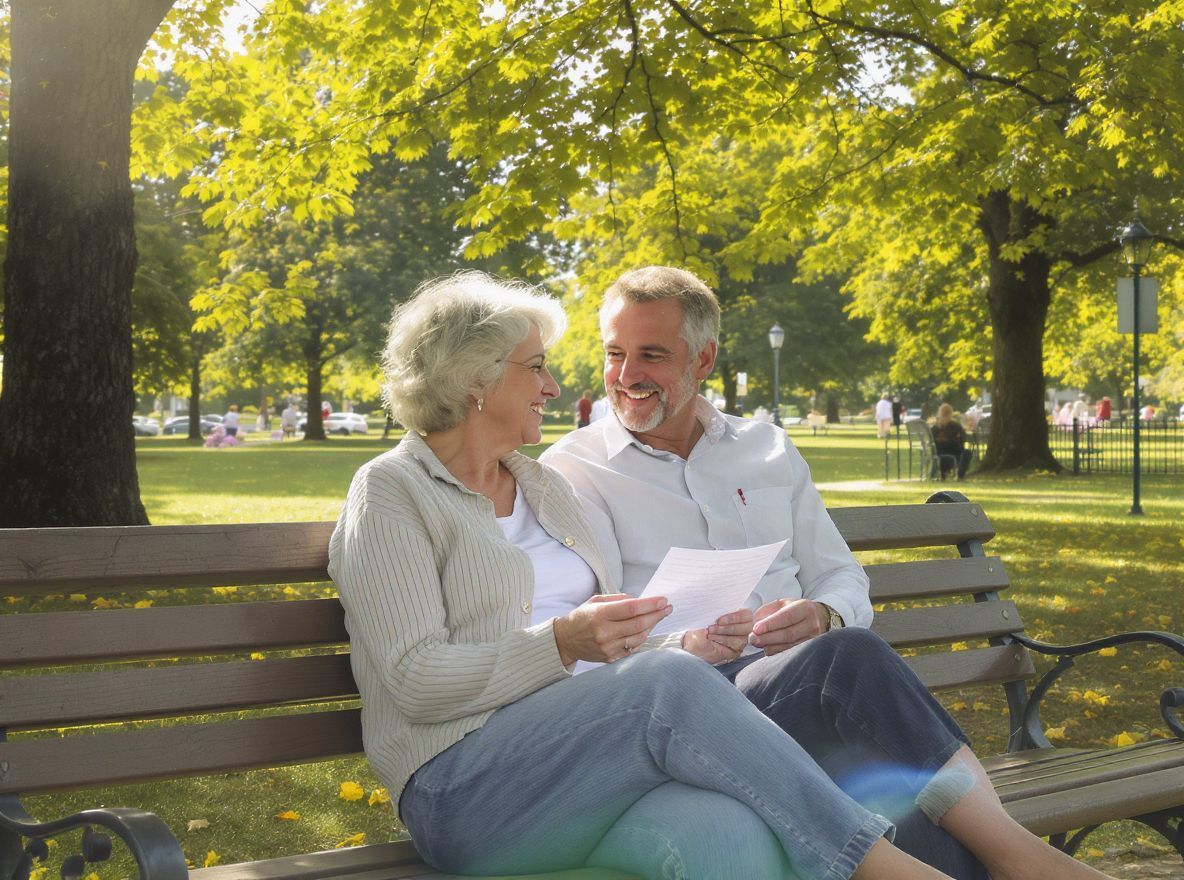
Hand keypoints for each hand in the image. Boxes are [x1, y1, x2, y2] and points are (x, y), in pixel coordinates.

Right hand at [554, 594, 671, 665]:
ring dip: (651, 626)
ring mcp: (608, 648)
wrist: (565, 641)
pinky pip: (633, 649)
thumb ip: (618, 599)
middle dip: (657, 615)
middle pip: (639, 624)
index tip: (663, 600)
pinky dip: (641, 638)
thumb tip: (639, 600)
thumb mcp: (595, 601)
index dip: (650, 604)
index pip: (632, 609)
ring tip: (657, 617)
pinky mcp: (610, 658)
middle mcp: (604, 632)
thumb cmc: (581, 618)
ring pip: (639, 637)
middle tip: (667, 607)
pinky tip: (645, 630)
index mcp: (600, 614)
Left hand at [682, 608, 753, 663]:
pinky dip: (724, 640)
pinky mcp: (736, 650)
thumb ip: (719, 610)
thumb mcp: (708, 615)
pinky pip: (737, 645)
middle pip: (748, 626)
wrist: (690, 642)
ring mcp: (740, 639)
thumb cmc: (698, 627)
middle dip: (729, 626)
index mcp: (736, 615)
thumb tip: (724, 605)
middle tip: (715, 626)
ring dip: (725, 633)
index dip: (735, 616)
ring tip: (711, 632)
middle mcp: (740, 627)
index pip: (746, 614)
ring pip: (743, 636)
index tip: (720, 619)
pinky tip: (714, 639)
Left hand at [749, 599, 828, 654]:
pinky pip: (790, 652)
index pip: (787, 617)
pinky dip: (776, 651)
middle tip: (752, 639)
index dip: (770, 624)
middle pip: (788, 634)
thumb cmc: (796, 609)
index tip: (756, 629)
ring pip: (789, 646)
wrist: (818, 618)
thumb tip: (755, 621)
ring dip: (770, 646)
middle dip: (767, 638)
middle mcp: (811, 624)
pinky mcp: (809, 649)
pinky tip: (767, 648)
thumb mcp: (784, 603)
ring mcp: (812, 638)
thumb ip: (768, 610)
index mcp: (805, 608)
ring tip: (757, 643)